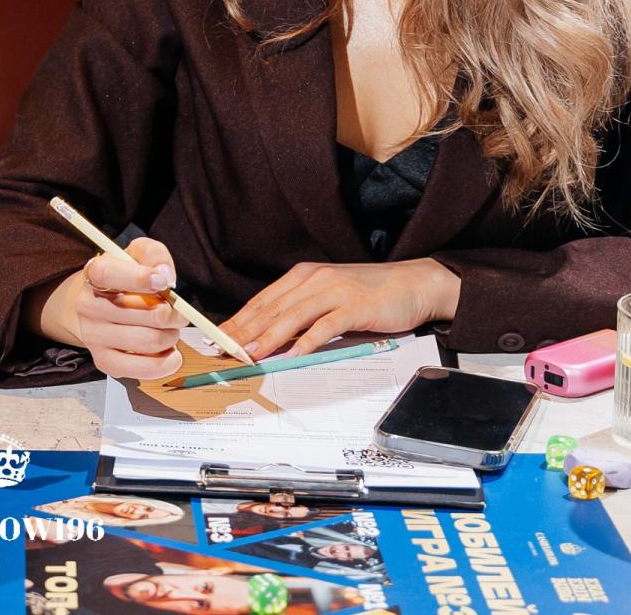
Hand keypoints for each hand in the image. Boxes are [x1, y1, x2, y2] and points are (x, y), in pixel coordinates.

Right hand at [71, 238, 189, 380]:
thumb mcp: (137, 254)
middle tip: (177, 313)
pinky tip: (169, 352)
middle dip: (173, 314)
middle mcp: (88, 306)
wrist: (97, 306)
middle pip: (144, 314)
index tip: (163, 282)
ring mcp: (94, 336)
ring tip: (170, 330)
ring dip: (172, 336)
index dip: (139, 278)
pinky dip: (166, 362)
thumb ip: (154, 255)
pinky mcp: (104, 361)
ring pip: (150, 341)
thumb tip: (165, 276)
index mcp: (94, 274)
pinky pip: (144, 368)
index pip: (109, 274)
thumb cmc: (124, 278)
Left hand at [218, 259, 459, 360]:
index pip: (263, 300)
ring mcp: (336, 291)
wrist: (413, 283)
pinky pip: (326, 325)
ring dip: (268, 337)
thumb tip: (269, 337)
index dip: (238, 320)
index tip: (217, 337)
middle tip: (221, 349)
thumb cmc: (369, 293)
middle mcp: (315, 279)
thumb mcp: (329, 296)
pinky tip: (293, 355)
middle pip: (272, 308)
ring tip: (248, 354)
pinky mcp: (356, 306)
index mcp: (304, 275)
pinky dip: (307, 341)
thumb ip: (301, 312)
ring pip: (293, 316)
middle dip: (244, 330)